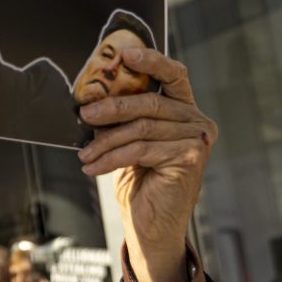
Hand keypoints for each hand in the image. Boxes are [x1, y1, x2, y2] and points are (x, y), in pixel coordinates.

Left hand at [77, 48, 215, 281]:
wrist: (152, 227)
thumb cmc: (141, 183)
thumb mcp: (130, 143)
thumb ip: (124, 118)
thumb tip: (92, 98)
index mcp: (185, 110)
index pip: (173, 75)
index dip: (152, 60)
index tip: (125, 54)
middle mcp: (197, 121)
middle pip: (150, 102)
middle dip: (112, 106)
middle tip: (84, 113)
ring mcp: (197, 138)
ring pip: (142, 128)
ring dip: (106, 140)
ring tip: (84, 153)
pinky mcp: (191, 157)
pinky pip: (142, 148)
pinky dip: (111, 157)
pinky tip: (92, 167)